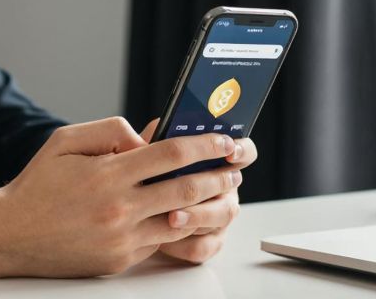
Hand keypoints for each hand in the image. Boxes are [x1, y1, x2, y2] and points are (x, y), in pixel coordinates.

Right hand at [0, 117, 245, 276]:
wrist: (11, 234)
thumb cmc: (39, 184)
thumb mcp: (66, 140)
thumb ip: (110, 129)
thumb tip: (147, 139)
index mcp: (108, 174)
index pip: (171, 154)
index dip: (204, 145)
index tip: (224, 140)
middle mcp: (119, 208)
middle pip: (186, 189)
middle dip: (218, 176)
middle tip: (235, 168)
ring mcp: (121, 239)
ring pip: (180, 221)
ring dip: (207, 206)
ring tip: (222, 193)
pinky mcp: (120, 260)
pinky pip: (159, 242)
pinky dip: (179, 228)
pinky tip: (189, 215)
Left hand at [137, 119, 256, 264]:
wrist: (131, 209)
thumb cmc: (145, 174)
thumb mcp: (148, 150)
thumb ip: (158, 136)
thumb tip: (160, 129)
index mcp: (217, 162)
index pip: (245, 151)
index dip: (242, 150)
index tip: (229, 150)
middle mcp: (225, 188)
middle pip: (232, 187)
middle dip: (212, 187)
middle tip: (191, 187)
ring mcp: (219, 216)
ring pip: (220, 217)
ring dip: (196, 217)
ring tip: (171, 216)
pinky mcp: (208, 242)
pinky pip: (203, 247)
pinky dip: (184, 244)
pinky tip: (163, 239)